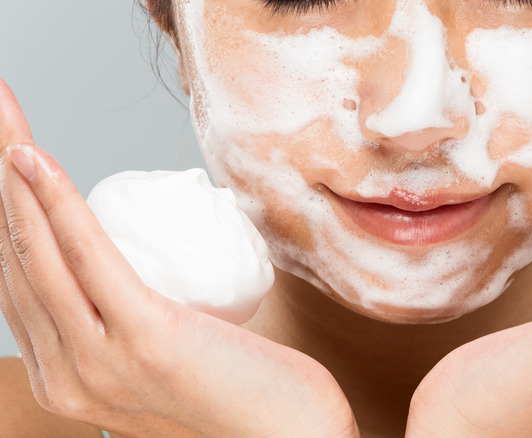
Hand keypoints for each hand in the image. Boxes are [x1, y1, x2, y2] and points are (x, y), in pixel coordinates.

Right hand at [0, 79, 357, 437]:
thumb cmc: (244, 396)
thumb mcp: (172, 359)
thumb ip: (139, 329)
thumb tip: (136, 277)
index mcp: (68, 378)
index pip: (20, 282)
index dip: (9, 213)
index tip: (7, 156)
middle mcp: (64, 377)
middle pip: (15, 258)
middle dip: (1, 178)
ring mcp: (97, 364)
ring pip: (37, 250)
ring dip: (14, 171)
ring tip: (3, 114)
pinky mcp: (140, 341)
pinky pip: (87, 257)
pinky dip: (55, 201)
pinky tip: (32, 157)